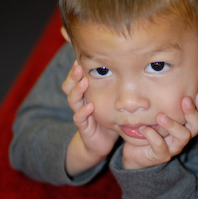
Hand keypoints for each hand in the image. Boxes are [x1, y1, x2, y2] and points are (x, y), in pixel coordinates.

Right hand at [62, 60, 118, 175]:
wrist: (100, 142)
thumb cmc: (108, 117)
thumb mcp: (110, 99)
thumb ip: (115, 84)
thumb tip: (128, 65)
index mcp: (85, 93)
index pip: (76, 77)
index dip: (76, 67)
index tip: (80, 57)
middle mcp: (80, 101)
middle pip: (69, 86)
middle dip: (73, 75)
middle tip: (79, 66)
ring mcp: (80, 113)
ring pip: (72, 100)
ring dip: (78, 90)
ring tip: (84, 82)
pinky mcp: (84, 127)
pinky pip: (79, 118)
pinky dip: (83, 112)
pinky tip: (90, 106)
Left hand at [122, 92, 197, 169]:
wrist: (135, 152)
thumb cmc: (148, 129)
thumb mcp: (156, 113)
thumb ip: (163, 101)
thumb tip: (163, 77)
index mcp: (185, 126)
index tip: (197, 93)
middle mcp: (182, 136)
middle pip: (197, 126)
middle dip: (192, 112)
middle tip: (184, 100)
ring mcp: (173, 147)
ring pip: (183, 137)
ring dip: (173, 125)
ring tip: (160, 116)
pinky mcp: (161, 155)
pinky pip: (161, 147)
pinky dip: (152, 136)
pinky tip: (144, 128)